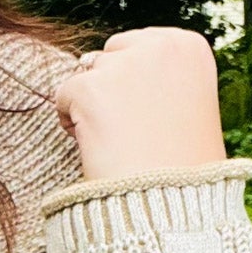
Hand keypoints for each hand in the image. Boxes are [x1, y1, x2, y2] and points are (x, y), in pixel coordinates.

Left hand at [53, 27, 228, 181]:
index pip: (138, 46)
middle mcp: (160, 46)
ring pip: (85, 75)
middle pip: (109, 54)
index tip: (152, 116)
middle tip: (132, 131)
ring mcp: (124, 65)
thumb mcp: (188, 106)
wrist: (169, 206)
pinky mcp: (90, 88)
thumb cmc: (181, 166)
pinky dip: (71, 122)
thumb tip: (109, 61)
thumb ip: (160, 75)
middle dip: (110, 87)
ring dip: (92, 105)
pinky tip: (98, 145)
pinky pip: (62, 96)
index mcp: (189, 46)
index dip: (136, 84)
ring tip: (120, 140)